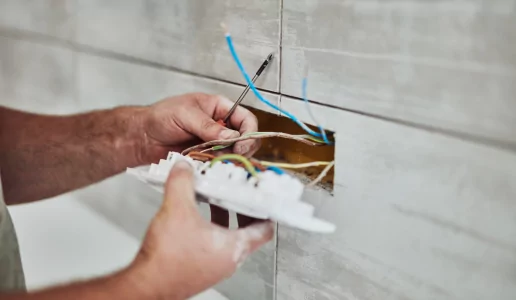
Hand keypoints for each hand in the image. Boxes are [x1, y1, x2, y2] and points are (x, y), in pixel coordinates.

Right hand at [127, 161, 273, 299]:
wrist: (146, 285)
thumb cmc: (167, 259)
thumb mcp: (177, 209)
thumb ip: (182, 183)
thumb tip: (185, 168)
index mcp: (234, 248)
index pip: (265, 230)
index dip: (267, 210)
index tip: (264, 197)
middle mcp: (228, 260)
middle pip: (248, 232)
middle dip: (242, 209)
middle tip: (237, 193)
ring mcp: (214, 267)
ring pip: (228, 238)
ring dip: (224, 218)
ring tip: (213, 199)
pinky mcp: (199, 269)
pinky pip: (213, 246)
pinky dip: (209, 229)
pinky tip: (193, 218)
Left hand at [138, 93, 259, 162]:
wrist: (142, 137)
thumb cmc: (160, 117)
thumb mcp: (186, 114)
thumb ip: (209, 126)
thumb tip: (231, 136)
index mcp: (220, 108)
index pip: (246, 119)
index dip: (249, 132)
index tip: (241, 144)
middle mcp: (221, 126)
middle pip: (245, 140)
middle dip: (241, 149)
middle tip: (231, 156)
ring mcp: (215, 144)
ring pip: (234, 155)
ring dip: (227, 159)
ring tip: (212, 159)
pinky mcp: (207, 158)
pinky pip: (219, 165)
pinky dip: (216, 167)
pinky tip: (206, 165)